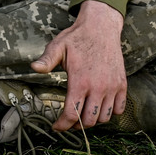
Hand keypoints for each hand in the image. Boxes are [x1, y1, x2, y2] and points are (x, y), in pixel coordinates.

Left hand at [30, 0, 126, 131]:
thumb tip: (33, 68)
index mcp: (80, 81)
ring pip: (104, 117)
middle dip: (77, 125)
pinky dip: (110, 112)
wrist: (102, 27)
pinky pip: (119, 109)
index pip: (72, 114)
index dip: (63, 125)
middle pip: (88, 121)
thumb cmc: (77, 37)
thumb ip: (46, 60)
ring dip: (93, 120)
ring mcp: (112, 87)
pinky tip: (100, 106)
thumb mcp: (58, 46)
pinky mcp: (122, 84)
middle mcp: (98, 87)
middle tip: (69, 120)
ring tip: (83, 114)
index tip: (57, 127)